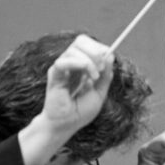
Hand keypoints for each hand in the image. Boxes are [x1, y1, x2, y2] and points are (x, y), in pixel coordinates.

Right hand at [20, 35, 114, 164]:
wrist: (67, 124)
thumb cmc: (80, 111)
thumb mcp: (100, 92)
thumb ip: (105, 75)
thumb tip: (110, 56)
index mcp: (82, 65)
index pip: (89, 44)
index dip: (100, 48)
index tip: (109, 58)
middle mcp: (71, 63)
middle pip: (81, 41)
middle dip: (95, 51)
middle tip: (101, 67)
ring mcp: (62, 67)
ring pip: (74, 50)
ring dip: (89, 62)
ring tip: (93, 78)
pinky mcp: (54, 74)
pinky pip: (63, 62)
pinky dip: (77, 64)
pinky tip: (86, 78)